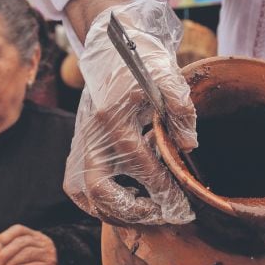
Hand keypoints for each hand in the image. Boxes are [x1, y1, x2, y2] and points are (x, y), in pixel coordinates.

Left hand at [0, 225, 59, 264]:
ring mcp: (47, 254)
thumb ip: (7, 249)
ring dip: (10, 262)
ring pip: (27, 253)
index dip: (6, 236)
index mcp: (34, 235)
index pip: (19, 229)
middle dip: (5, 253)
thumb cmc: (32, 264)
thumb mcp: (21, 253)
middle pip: (22, 242)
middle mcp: (42, 242)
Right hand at [64, 0, 196, 226]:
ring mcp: (79, 145)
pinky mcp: (75, 151)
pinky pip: (81, 191)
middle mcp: (91, 135)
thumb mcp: (167, 77)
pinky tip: (129, 199)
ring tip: (148, 211)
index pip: (139, 166)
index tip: (184, 207)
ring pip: (88, 197)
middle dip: (134, 211)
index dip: (164, 191)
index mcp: (113, 117)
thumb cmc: (142, 64)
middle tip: (163, 214)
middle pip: (102, 191)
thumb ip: (181, 109)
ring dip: (118, 212)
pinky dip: (103, 204)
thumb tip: (188, 145)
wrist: (111, 51)